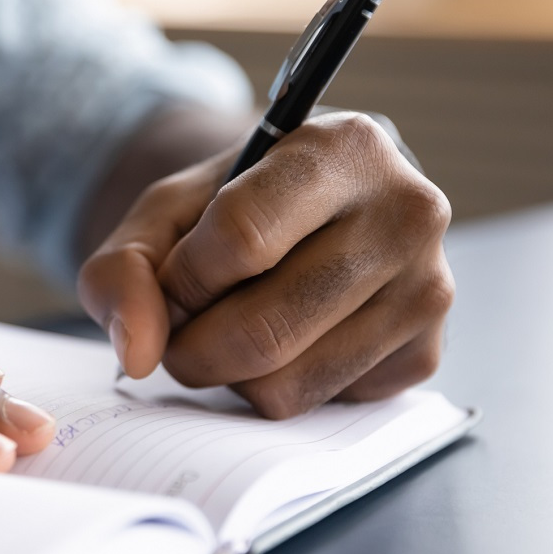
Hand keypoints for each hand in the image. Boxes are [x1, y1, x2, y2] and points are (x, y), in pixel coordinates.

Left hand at [78, 112, 453, 418]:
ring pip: (287, 384)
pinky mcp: (427, 354)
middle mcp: (408, 212)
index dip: (183, 279)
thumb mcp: (164, 212)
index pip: (241, 239)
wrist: (311, 214)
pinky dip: (278, 387)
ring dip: (230, 375)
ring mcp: (428, 289)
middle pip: (262, 329)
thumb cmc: (233, 206)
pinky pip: (320, 407)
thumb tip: (140, 354)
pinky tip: (286, 340)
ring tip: (232, 326)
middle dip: (192, 348)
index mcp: (346, 147)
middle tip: (181, 329)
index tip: (174, 281)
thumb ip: (124, 268)